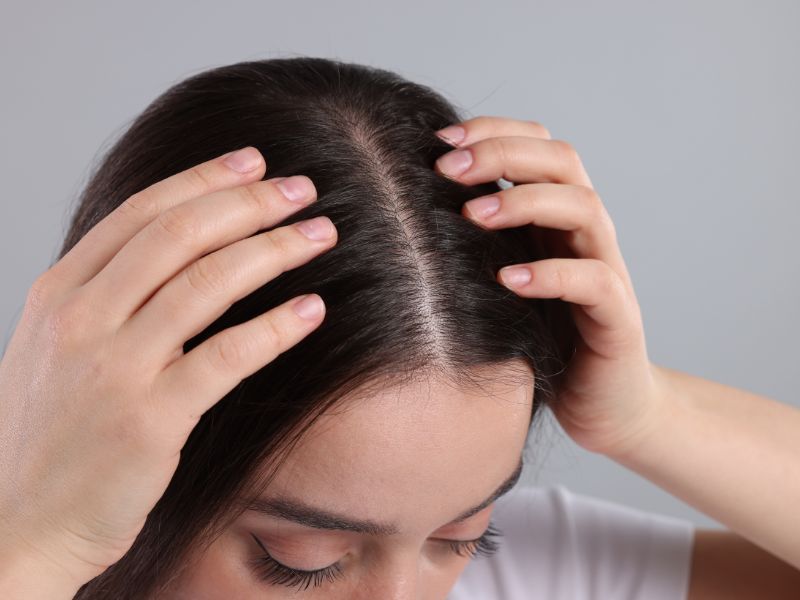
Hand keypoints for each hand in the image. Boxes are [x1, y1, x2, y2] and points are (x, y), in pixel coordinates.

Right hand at [0, 147, 336, 586]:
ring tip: (320, 234)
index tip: (254, 162)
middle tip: (303, 188)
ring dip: (274, 251)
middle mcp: (81, 319)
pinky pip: (226, 356)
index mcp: (58, 294)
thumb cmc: (49, 438)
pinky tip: (313, 311)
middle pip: (180, 234)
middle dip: (249, 204)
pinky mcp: (149, 419)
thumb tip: (179, 253)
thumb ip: (105, 299)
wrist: (19, 527)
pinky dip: (275, 328)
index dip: (204, 179)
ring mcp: (113, 368)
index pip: (141, 212)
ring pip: (207, 284)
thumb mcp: (54, 350)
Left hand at [434, 116, 666, 456]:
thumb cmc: (541, 337)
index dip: (493, 131)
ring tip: (473, 214)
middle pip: (562, 160)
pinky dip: (551, 274)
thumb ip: (475, 244)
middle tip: (446, 168)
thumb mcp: (500, 281)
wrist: (603, 401)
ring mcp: (607, 269)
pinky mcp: (617, 317)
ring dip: (524, 201)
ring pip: (583, 208)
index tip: (437, 140)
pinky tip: (509, 280)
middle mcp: (585, 233)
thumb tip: (403, 212)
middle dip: (502, 153)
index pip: (538, 145)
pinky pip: (594, 281)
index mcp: (556, 217)